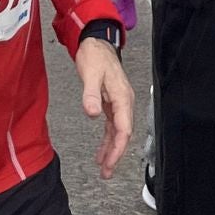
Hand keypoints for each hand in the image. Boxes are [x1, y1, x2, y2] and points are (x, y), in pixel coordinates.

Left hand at [74, 38, 132, 178]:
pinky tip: (101, 151)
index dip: (118, 148)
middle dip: (115, 154)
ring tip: (104, 168)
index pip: (123, 129)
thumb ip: (91, 94)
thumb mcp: (90, 73)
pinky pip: (112, 126)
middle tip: (107, 172)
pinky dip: (107, 139)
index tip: (110, 162)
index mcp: (122, 96)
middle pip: (123, 134)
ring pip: (118, 132)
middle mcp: (124, 101)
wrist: (96, 42)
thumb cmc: (95, 55)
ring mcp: (119, 102)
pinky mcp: (112, 102)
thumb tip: (92, 114)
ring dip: (111, 150)